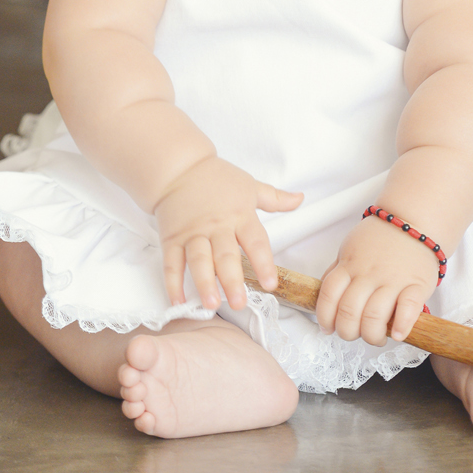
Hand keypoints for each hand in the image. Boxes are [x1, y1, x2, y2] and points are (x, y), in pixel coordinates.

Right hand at [153, 155, 301, 310]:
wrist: (179, 167)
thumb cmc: (217, 178)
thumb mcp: (250, 186)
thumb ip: (275, 198)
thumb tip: (300, 198)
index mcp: (239, 215)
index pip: (255, 242)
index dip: (263, 263)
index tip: (271, 284)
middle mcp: (216, 226)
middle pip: (225, 255)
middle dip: (232, 280)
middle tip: (239, 303)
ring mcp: (192, 233)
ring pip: (198, 261)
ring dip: (204, 283)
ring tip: (211, 304)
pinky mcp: (171, 238)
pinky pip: (171, 263)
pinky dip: (173, 283)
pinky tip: (178, 301)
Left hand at [315, 215, 439, 345]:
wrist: (413, 219)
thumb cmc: (379, 238)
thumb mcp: (349, 249)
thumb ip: (338, 272)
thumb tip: (325, 298)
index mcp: (349, 265)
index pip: (329, 297)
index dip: (325, 318)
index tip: (329, 328)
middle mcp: (368, 274)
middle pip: (349, 312)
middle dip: (348, 332)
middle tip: (354, 334)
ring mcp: (393, 279)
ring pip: (374, 316)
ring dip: (372, 335)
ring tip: (376, 337)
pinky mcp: (417, 284)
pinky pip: (408, 309)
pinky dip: (401, 326)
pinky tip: (397, 334)